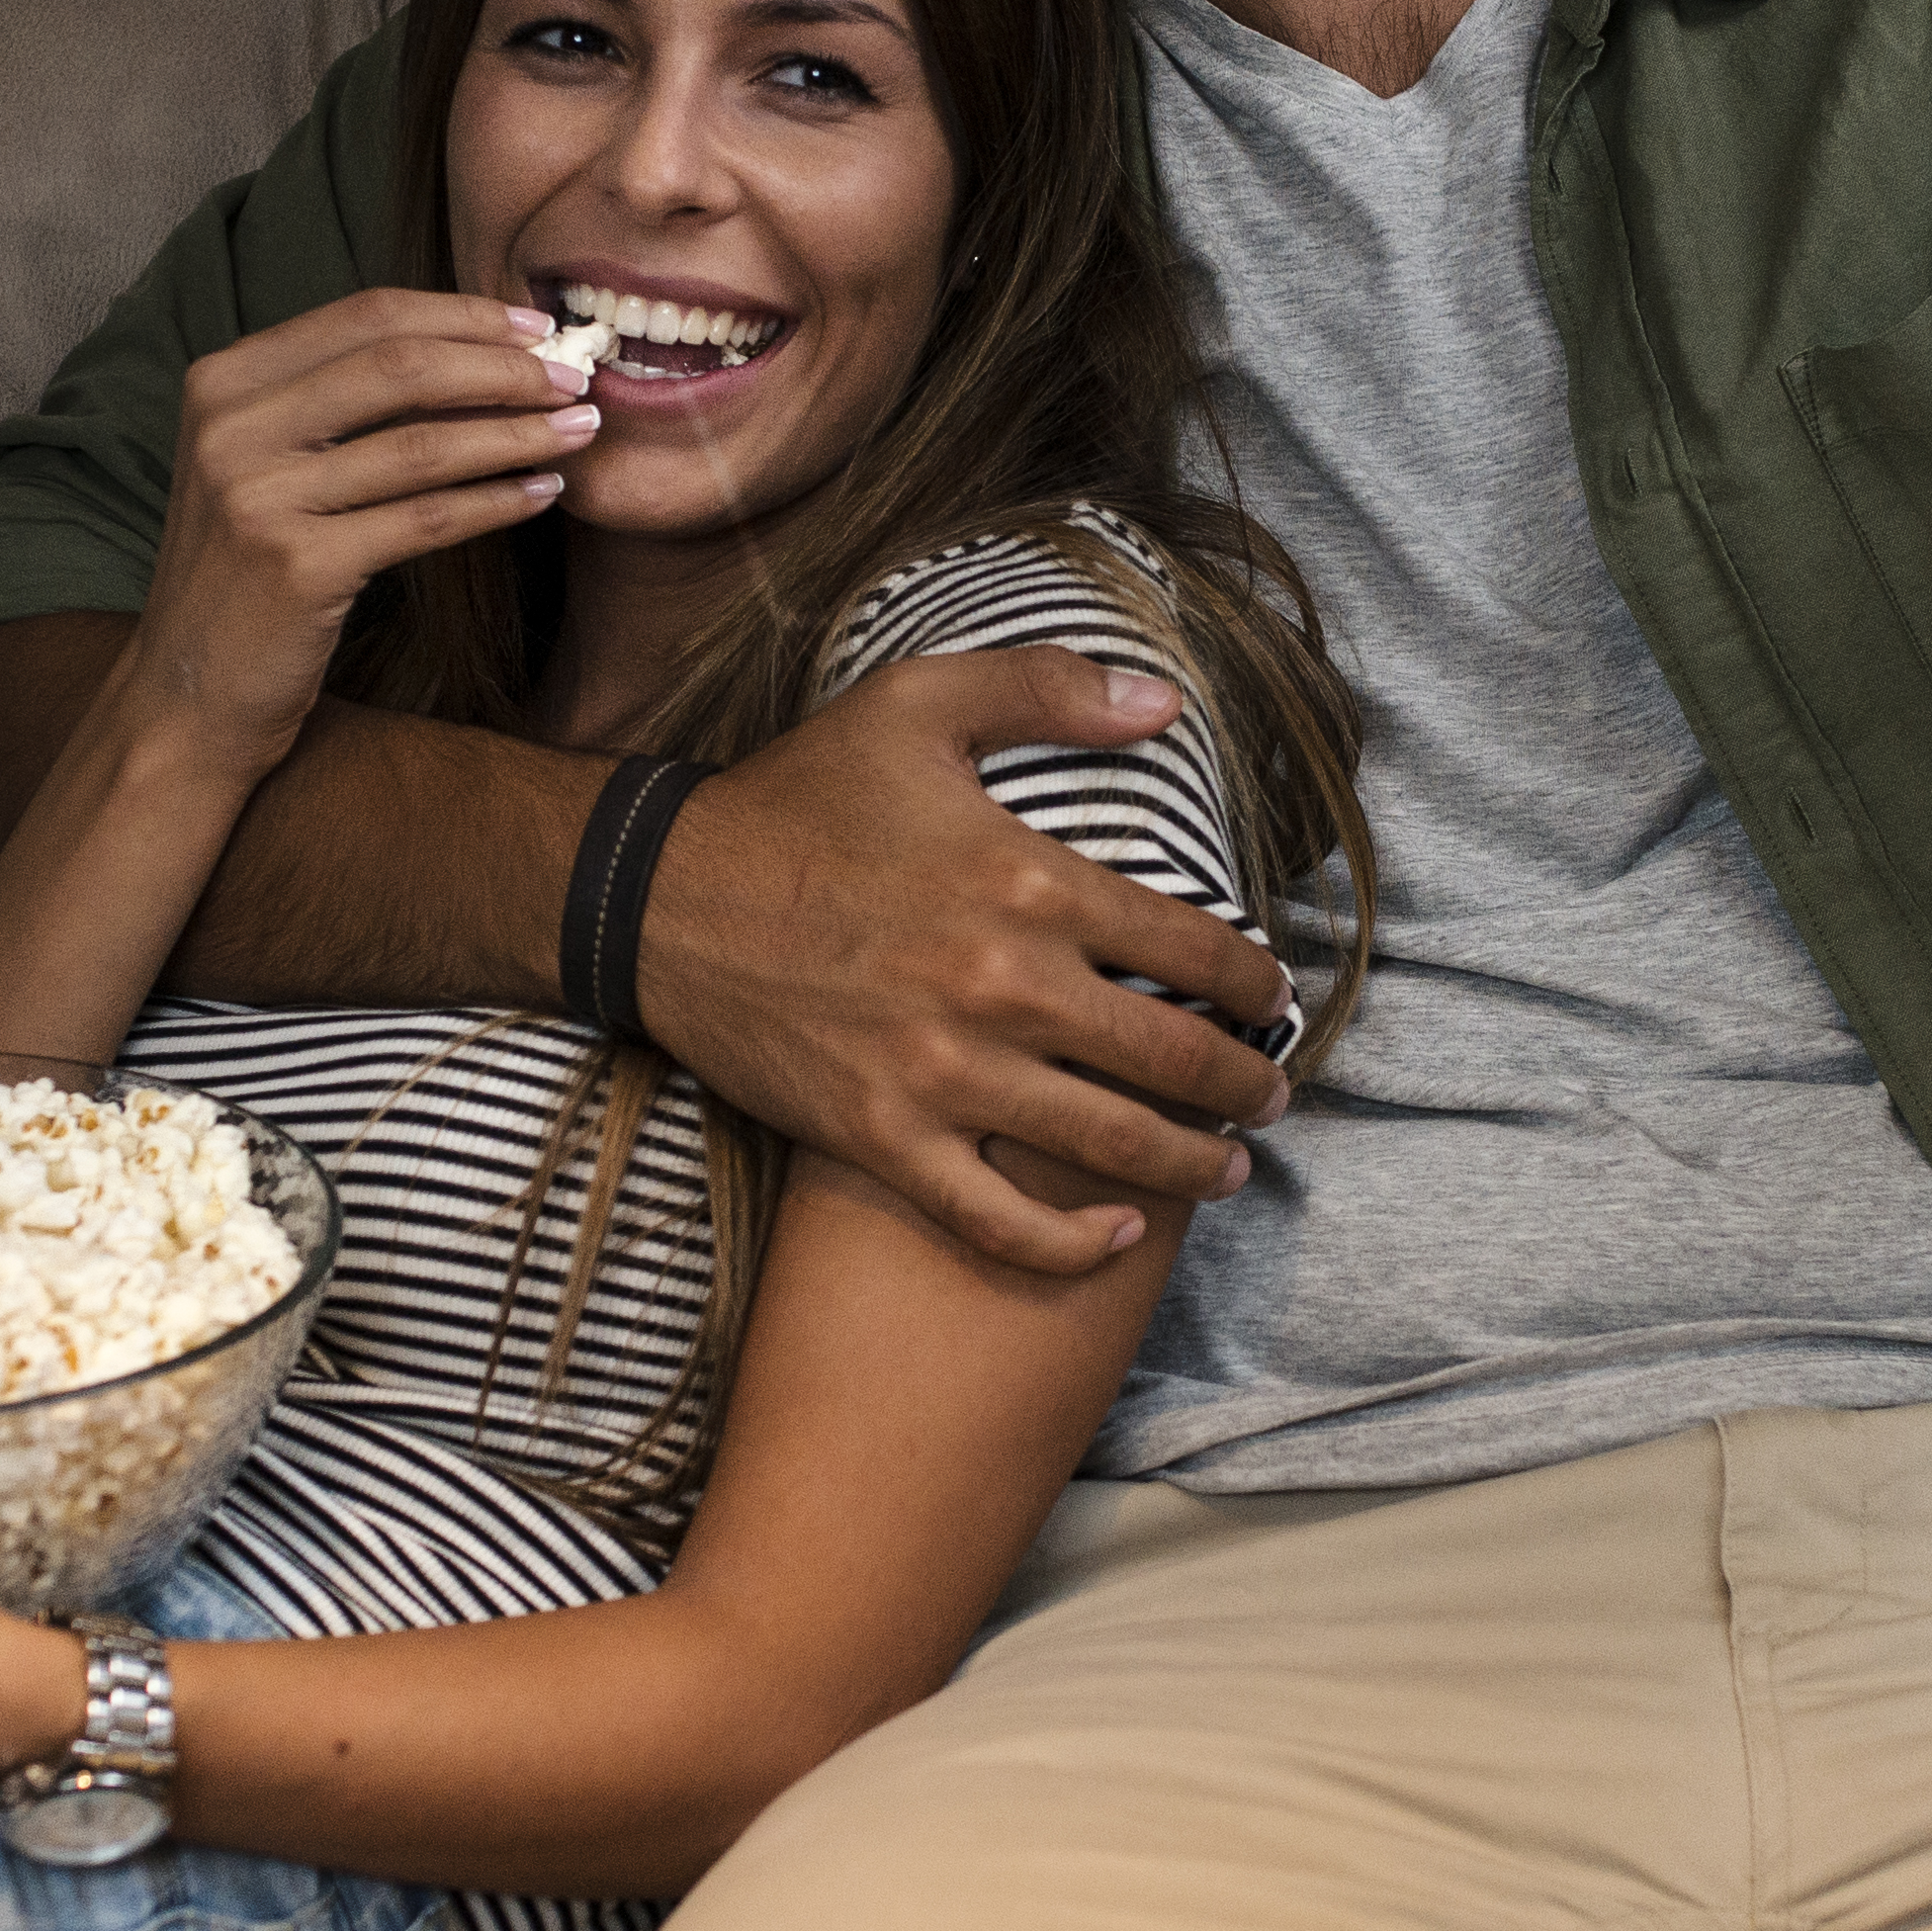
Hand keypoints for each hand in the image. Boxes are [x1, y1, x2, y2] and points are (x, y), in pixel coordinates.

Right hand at [130, 287, 599, 772]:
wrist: (186, 696)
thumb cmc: (245, 577)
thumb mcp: (264, 465)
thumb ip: (333, 403)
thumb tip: (471, 353)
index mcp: (224, 381)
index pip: (365, 315)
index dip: (462, 314)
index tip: (535, 326)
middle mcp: (231, 426)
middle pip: (399, 364)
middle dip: (503, 367)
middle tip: (575, 377)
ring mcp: (258, 496)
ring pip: (422, 444)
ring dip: (517, 433)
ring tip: (580, 431)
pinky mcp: (296, 567)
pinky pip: (424, 520)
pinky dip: (495, 502)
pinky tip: (542, 495)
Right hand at [643, 649, 1301, 1276]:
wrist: (658, 897)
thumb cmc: (794, 798)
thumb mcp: (914, 704)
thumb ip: (1044, 686)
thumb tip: (1161, 699)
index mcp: (1025, 883)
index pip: (1190, 947)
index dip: (1253, 982)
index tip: (1273, 998)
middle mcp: (998, 988)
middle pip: (1169, 1058)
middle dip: (1243, 1085)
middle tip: (1269, 1096)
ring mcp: (942, 1075)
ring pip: (1106, 1145)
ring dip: (1190, 1164)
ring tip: (1227, 1167)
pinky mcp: (883, 1139)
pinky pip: (996, 1219)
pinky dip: (1068, 1244)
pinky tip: (1118, 1235)